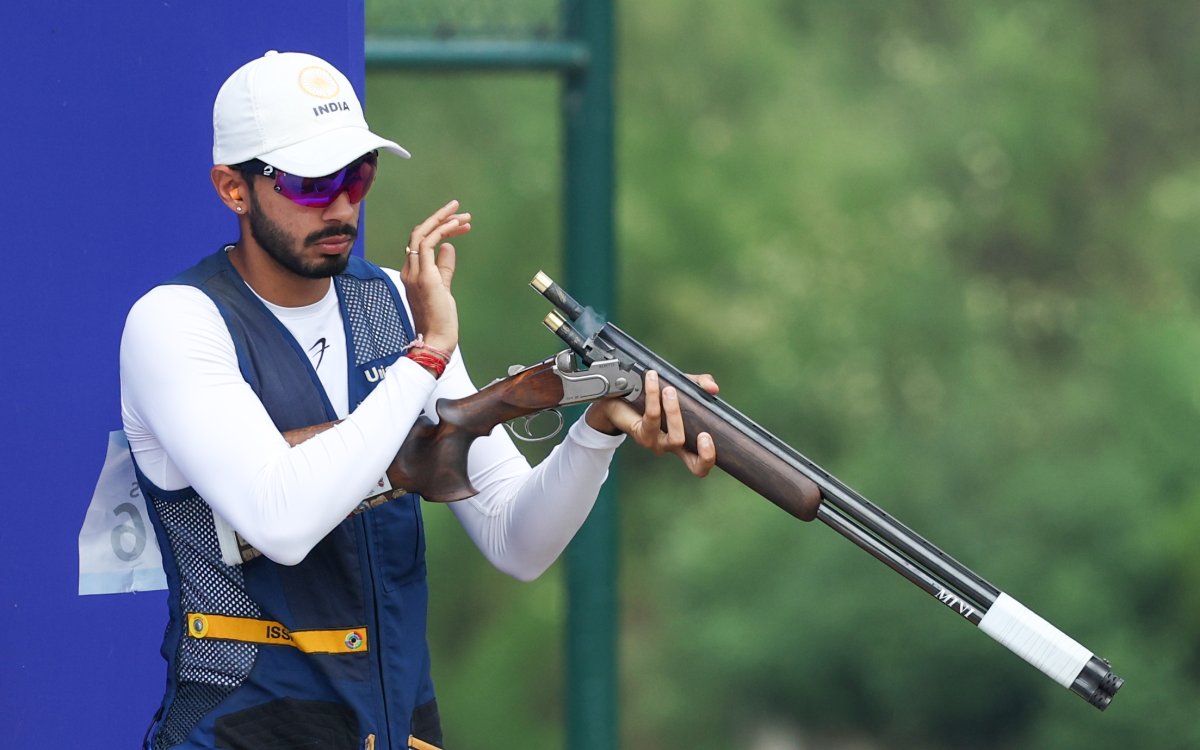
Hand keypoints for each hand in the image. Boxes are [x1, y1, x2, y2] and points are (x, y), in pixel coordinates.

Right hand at [401, 200, 471, 352]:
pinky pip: (428, 244)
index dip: (438, 228)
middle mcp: (409, 270)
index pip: (420, 242)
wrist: (436, 340)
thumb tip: (449, 246)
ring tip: (462, 215)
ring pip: (422, 234)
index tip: (459, 224)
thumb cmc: (440, 320)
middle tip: (460, 210)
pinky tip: (456, 225)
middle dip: (440, 218)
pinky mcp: (425, 277)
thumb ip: (444, 268)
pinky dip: (442, 230)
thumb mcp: (443, 289)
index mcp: (412, 273)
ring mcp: (415, 273)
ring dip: (443, 220)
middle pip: (419, 234)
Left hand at [585, 370, 718, 477]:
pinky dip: (654, 396)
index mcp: (684, 440)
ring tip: (669, 389)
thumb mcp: (680, 386)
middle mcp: (671, 446)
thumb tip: (713, 389)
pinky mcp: (641, 434)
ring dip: (675, 412)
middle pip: (695, 466)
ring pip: (676, 438)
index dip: (709, 457)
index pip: (701, 462)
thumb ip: (698, 385)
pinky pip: (652, 416)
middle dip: (704, 453)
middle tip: (705, 434)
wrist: (616, 396)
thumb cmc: (651, 396)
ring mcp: (656, 443)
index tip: (710, 436)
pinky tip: (652, 380)